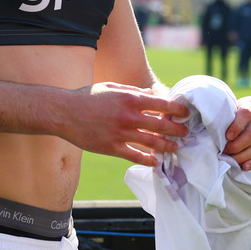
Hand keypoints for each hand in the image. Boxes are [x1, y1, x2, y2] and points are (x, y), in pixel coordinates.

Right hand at [60, 83, 189, 166]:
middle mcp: (128, 116)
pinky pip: (134, 156)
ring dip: (166, 146)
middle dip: (177, 130)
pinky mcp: (112, 147)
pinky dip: (147, 160)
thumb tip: (150, 94)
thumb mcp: (111, 87)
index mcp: (130, 98)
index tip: (185, 114)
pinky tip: (155, 162)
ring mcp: (120, 133)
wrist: (64, 112)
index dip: (177, 110)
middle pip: (161, 125)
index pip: (162, 104)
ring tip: (175, 148)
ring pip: (151, 142)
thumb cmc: (88, 97)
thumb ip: (132, 90)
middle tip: (185, 133)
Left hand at [223, 96, 250, 170]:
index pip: (246, 113)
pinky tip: (243, 166)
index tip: (227, 136)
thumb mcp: (222, 112)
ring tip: (230, 160)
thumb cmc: (224, 117)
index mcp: (250, 103)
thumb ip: (221, 117)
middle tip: (224, 151)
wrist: (232, 124)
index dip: (236, 126)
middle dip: (237, 146)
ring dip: (242, 156)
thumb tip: (215, 130)